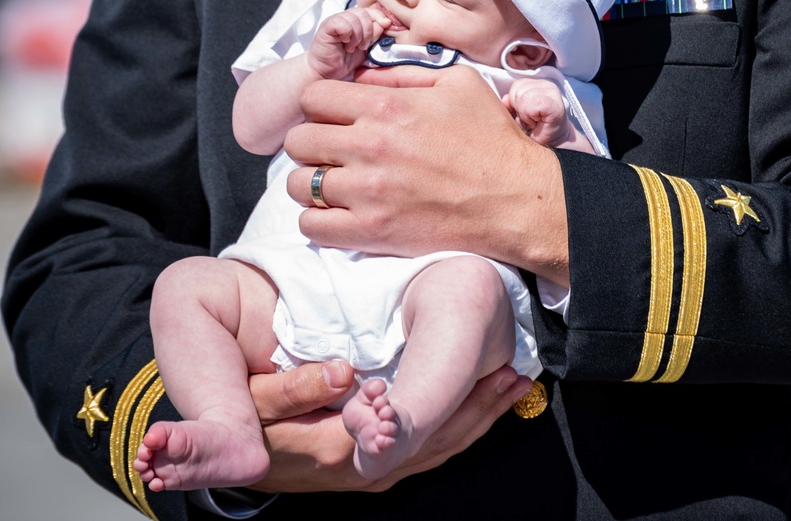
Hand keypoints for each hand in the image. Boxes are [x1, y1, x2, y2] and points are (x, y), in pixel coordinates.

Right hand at [249, 359, 532, 492]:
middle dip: (479, 408)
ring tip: (515, 385)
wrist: (218, 450)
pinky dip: (459, 430)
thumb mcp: (254, 398)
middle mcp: (359, 469)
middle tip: (518, 373)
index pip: (405, 431)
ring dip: (477, 419)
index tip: (485, 369)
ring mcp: (367, 475)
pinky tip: (482, 408)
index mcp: (335, 448)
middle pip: (433, 442)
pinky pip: (426, 453)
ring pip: (436, 451)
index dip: (449, 404)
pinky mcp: (370, 472)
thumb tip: (344, 376)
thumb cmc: (236, 409)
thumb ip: (294, 389)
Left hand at [283, 63, 569, 283]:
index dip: (319, 105)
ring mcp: (367, 191)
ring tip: (335, 183)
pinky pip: (312, 227)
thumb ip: (405, 73)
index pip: (313, 97)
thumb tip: (364, 74)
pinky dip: (318, 221)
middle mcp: (370, 144)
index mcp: (387, 104)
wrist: (516, 198)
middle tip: (333, 150)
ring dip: (311, 182)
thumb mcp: (457, 82)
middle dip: (312, 142)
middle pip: (298, 139)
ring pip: (297, 184)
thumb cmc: (491, 137)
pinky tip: (339, 213)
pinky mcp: (372, 231)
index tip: (334, 116)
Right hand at [307, 7, 391, 79]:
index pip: (371, 10)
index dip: (380, 17)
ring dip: (357, 35)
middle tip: (363, 46)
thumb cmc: (345, 61)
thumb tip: (385, 23)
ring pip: (354, 17)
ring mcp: (335, 21)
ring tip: (352, 47)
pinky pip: (341, 22)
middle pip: (364, 12)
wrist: (327, 73)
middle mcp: (346, 18)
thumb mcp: (366, 49)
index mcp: (356, 21)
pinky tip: (345, 43)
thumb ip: (375, 36)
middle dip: (368, 31)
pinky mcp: (326, 27)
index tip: (386, 26)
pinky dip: (347, 33)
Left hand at [505, 79, 571, 145]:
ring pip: (524, 97)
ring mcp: (553, 93)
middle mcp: (546, 84)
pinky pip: (533, 106)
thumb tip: (504, 100)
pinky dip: (531, 117)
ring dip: (525, 115)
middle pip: (519, 91)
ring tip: (534, 121)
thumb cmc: (534, 128)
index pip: (516, 85)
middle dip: (519, 109)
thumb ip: (510, 105)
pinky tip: (538, 122)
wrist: (553, 143)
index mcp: (537, 83)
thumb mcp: (518, 114)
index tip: (524, 114)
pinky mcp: (555, 105)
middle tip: (530, 119)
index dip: (514, 102)